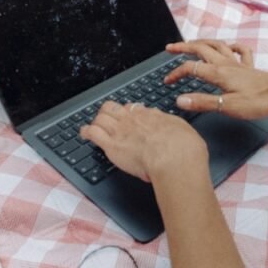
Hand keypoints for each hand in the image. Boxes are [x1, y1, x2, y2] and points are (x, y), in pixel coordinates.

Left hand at [79, 101, 207, 183]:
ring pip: (100, 118)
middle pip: (113, 108)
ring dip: (97, 122)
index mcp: (150, 115)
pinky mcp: (111, 146)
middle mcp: (133, 120)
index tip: (127, 117)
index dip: (127, 112)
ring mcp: (120, 131)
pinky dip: (86, 132)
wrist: (174, 159)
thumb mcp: (183, 129)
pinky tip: (84, 134)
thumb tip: (169, 124)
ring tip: (94, 127)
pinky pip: (93, 133)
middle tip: (107, 119)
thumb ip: (171, 125)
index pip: (132, 108)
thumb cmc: (183, 148)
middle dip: (108, 113)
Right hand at [165, 40, 267, 118]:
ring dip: (202, 42)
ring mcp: (238, 64)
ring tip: (192, 43)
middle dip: (184, 47)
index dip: (176, 73)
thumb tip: (180, 100)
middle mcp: (226, 64)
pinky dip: (231, 46)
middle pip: (201, 49)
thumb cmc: (257, 101)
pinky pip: (239, 51)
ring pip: (217, 46)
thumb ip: (202, 102)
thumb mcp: (226, 106)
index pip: (191, 68)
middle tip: (170, 48)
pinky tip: (228, 47)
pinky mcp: (249, 68)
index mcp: (218, 73)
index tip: (167, 82)